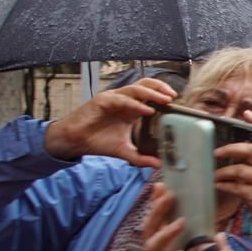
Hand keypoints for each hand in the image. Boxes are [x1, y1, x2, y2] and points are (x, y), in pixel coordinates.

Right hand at [42, 79, 176, 164]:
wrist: (75, 142)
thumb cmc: (97, 141)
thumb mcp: (124, 151)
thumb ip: (140, 158)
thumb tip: (157, 164)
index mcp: (130, 108)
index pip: (149, 95)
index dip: (163, 95)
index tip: (177, 103)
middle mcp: (124, 101)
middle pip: (145, 85)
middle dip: (160, 88)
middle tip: (173, 96)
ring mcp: (113, 98)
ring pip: (136, 89)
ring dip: (152, 93)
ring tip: (165, 100)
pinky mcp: (102, 100)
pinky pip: (122, 99)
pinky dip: (135, 104)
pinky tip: (146, 110)